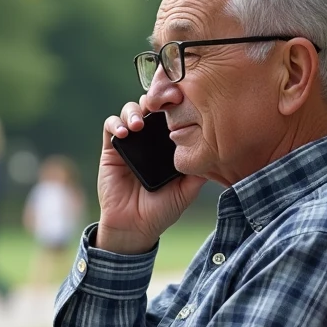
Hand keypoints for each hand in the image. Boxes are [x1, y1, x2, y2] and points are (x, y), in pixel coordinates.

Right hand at [97, 100, 204, 254]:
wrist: (135, 227)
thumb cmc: (162, 210)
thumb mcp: (187, 190)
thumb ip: (199, 172)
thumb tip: (216, 152)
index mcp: (168, 145)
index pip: (171, 115)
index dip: (175, 103)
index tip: (182, 100)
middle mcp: (149, 139)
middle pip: (150, 106)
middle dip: (154, 99)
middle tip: (160, 105)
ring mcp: (130, 142)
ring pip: (129, 111)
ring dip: (133, 111)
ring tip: (138, 125)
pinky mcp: (111, 150)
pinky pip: (110, 126)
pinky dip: (115, 123)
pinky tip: (124, 133)